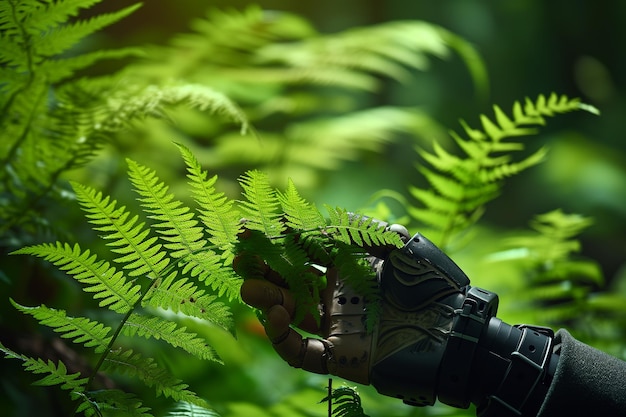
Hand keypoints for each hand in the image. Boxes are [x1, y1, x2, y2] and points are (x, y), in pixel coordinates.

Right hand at [236, 222, 478, 405]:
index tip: (250, 228)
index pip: (303, 251)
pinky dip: (282, 337)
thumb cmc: (434, 284)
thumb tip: (329, 221)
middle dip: (262, 269)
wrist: (457, 330)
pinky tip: (274, 316)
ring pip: (290, 313)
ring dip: (266, 299)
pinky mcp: (340, 355)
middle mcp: (337, 294)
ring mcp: (336, 325)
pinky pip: (302, 351)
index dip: (277, 240)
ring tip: (249, 287)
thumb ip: (367, 231)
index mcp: (349, 267)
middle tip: (238, 259)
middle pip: (289, 281)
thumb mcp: (402, 247)